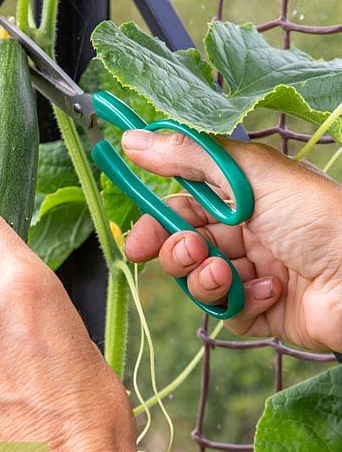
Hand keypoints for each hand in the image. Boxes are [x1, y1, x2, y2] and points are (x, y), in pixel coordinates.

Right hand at [122, 130, 341, 352]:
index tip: (137, 237)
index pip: (184, 208)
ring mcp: (253, 274)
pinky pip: (229, 312)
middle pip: (185, 247)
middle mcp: (246, 234)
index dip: (157, 221)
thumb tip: (134, 139)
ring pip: (200, 282)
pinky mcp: (262, 311)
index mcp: (244, 198)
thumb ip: (190, 157)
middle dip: (177, 253)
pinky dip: (244, 301)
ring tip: (230, 273)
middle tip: (186, 253)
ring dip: (208, 278)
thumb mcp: (250, 174)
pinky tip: (271, 290)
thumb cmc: (317, 217)